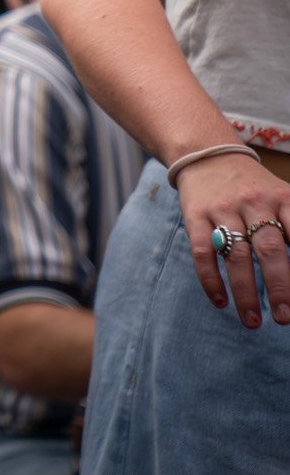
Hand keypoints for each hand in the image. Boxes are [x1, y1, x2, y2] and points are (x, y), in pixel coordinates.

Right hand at [174, 152, 289, 327]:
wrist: (208, 155)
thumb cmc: (255, 188)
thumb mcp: (284, 199)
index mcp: (283, 199)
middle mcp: (254, 203)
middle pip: (269, 249)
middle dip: (278, 287)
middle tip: (284, 318)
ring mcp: (222, 209)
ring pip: (236, 255)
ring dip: (245, 292)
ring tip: (253, 322)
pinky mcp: (195, 215)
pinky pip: (201, 251)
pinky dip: (210, 279)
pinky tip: (219, 301)